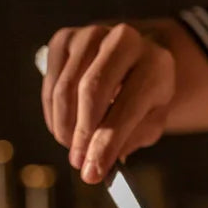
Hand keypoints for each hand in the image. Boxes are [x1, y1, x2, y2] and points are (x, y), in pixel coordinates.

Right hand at [41, 22, 175, 182]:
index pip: (127, 107)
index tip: (92, 172)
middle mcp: (125, 40)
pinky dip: (53, 113)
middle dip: (82, 134)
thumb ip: (130, 139)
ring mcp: (91, 35)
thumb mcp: (153, 119)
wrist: (137, 59)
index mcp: (156, 64)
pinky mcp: (65, 38)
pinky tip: (64, 129)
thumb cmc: (146, 96)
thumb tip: (98, 163)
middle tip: (78, 162)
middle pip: (91, 91)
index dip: (106, 143)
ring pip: (65, 88)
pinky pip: (51, 83)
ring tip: (73, 149)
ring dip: (64, 126)